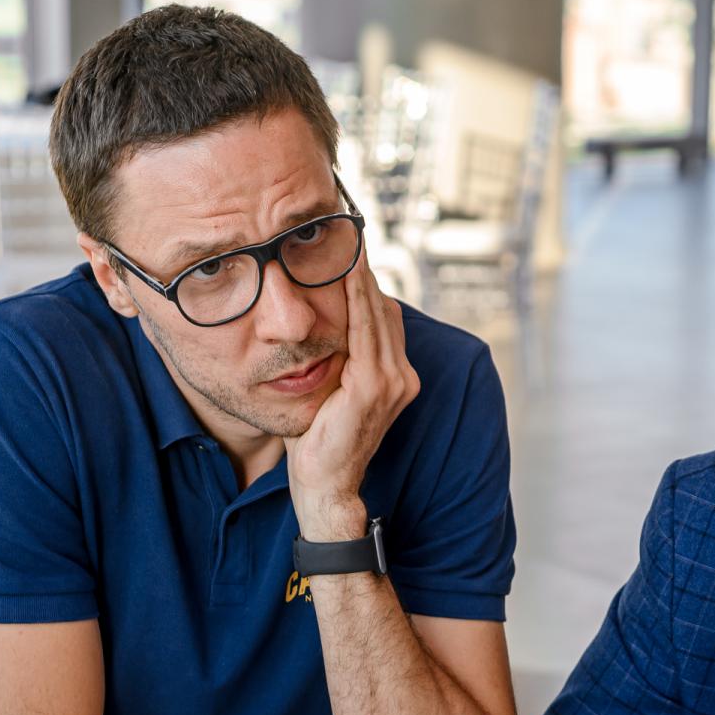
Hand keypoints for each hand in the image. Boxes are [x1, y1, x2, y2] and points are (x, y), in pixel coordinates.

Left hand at [284, 258, 420, 535]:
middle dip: (364, 270)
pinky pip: (365, 328)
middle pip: (383, 308)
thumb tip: (313, 331)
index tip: (346, 251)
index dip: (365, 284)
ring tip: (345, 239)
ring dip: (360, 274)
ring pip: (377, 312)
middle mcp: (402, 376)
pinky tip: (346, 270)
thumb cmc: (318, 444)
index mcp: (395, 377)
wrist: (325, 485)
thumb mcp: (327, 393)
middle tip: (346, 230)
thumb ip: (332, 362)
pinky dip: (356, 296)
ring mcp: (392, 382)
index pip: (382, 318)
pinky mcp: (374, 387)